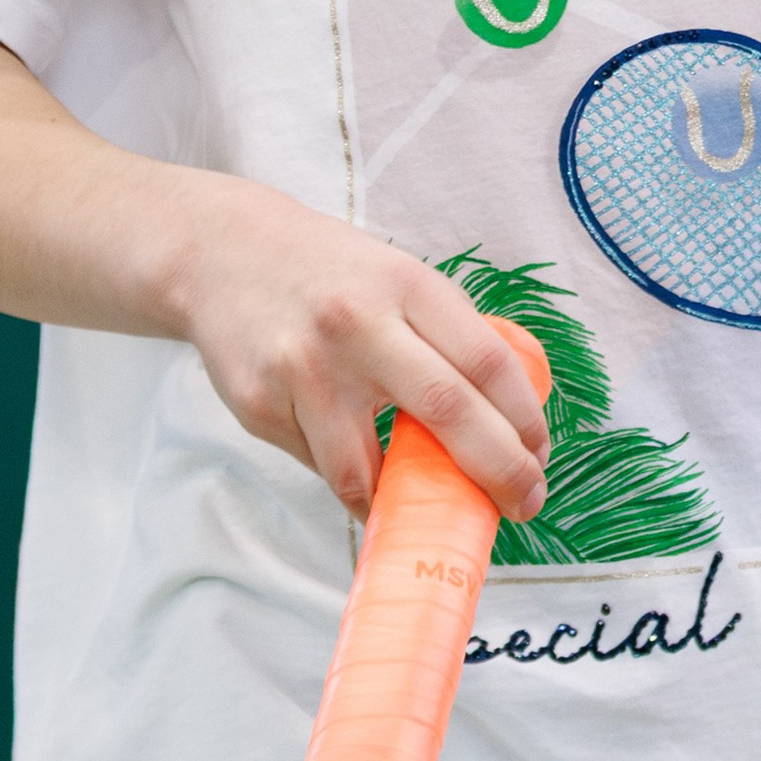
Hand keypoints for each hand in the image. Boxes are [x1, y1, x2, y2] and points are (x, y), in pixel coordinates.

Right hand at [179, 177, 548, 525]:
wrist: (221, 252)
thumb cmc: (329, 273)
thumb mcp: (396, 277)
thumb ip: (445, 336)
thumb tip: (504, 422)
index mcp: (405, 285)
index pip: (486, 360)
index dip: (524, 419)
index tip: (539, 456)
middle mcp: (358, 324)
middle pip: (448, 411)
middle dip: (498, 471)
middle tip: (524, 504)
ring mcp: (304, 369)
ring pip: (368, 469)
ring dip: (410, 501)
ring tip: (434, 508)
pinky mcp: (259, 405)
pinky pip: (319, 467)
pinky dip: (351, 483)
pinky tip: (365, 477)